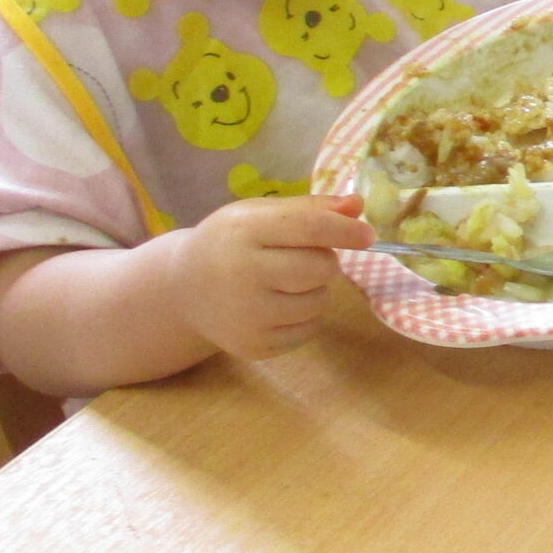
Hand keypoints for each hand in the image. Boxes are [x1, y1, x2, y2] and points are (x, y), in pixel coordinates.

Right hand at [171, 195, 372, 362]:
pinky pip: (309, 329)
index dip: (346, 231)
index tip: (368, 235)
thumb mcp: (260, 215)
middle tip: (301, 257)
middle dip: (325, 261)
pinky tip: (276, 305)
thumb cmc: (231, 244)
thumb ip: (310, 209)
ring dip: (316, 290)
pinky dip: (304, 316)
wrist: (184, 289)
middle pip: (321, 268)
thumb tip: (358, 206)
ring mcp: (246, 315)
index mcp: (243, 231)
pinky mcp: (254, 346)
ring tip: (285, 282)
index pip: (309, 227)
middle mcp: (240, 274)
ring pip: (319, 301)